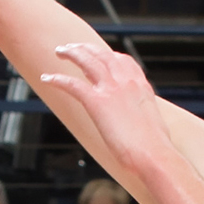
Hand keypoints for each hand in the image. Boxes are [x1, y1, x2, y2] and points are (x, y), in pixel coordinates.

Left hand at [37, 41, 174, 181]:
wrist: (154, 155)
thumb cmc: (157, 149)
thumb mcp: (156, 125)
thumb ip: (145, 118)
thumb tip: (145, 128)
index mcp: (141, 86)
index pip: (123, 61)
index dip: (108, 55)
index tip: (98, 54)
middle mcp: (127, 82)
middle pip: (103, 55)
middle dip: (86, 48)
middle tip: (72, 47)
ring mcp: (112, 90)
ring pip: (87, 61)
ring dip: (71, 53)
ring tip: (59, 51)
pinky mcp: (97, 103)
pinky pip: (73, 84)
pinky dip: (58, 79)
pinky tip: (46, 78)